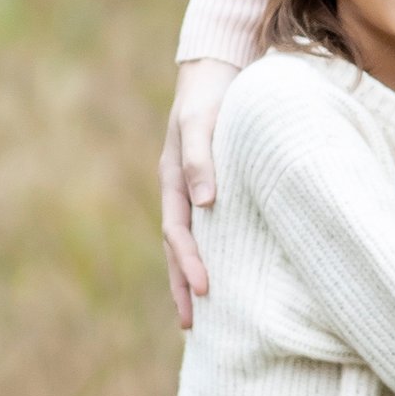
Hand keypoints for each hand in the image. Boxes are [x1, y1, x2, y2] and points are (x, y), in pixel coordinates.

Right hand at [160, 56, 241, 327]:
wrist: (216, 69)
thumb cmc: (209, 96)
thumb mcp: (201, 123)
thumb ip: (200, 158)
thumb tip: (205, 203)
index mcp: (172, 179)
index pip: (177, 232)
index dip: (189, 263)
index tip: (205, 291)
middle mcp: (180, 190)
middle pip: (176, 247)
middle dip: (182, 285)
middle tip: (192, 326)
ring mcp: (192, 189)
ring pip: (188, 241)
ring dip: (190, 276)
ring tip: (198, 314)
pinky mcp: (210, 186)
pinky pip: (204, 227)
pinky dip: (208, 253)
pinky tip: (222, 273)